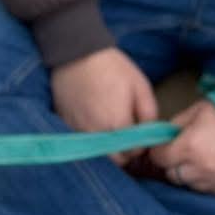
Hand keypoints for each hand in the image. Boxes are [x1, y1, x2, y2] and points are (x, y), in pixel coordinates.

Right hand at [50, 48, 158, 164]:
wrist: (76, 53)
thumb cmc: (112, 67)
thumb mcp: (140, 86)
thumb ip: (149, 114)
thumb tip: (150, 134)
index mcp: (117, 125)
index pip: (133, 153)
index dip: (140, 146)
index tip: (141, 136)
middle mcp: (96, 133)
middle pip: (115, 161)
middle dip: (125, 153)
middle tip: (128, 135)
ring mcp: (77, 131)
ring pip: (97, 154)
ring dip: (107, 149)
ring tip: (111, 130)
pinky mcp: (65, 125)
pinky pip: (81, 142)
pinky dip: (90, 140)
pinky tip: (94, 124)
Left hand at [148, 100, 214, 194]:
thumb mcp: (197, 110)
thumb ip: (176, 125)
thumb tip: (162, 138)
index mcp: (189, 145)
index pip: (160, 158)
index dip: (160, 151)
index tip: (165, 147)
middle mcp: (201, 167)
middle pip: (172, 175)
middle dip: (174, 164)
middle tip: (183, 153)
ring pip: (189, 185)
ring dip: (190, 175)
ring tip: (201, 160)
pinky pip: (208, 190)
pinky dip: (207, 181)